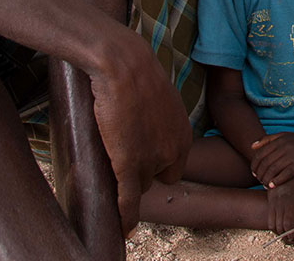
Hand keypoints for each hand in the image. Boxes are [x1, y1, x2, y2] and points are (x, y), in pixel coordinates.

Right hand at [87, 30, 192, 236]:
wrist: (124, 64)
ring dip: (125, 181)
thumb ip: (160, 118)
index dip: (155, 167)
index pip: (173, 168)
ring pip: (138, 187)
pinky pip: (129, 199)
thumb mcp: (160, 98)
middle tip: (122, 155)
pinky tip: (124, 230)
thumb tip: (150, 122)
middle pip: (156, 179)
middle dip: (141, 173)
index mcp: (184, 135)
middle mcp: (173, 151)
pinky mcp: (129, 163)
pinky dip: (126, 216)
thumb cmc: (137, 74)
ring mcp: (152, 160)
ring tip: (109, 164)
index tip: (140, 161)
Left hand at [250, 124, 293, 187]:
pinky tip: (272, 186)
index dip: (254, 165)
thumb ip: (268, 140)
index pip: (260, 154)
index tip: (254, 172)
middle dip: (259, 174)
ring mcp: (292, 155)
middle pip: (265, 163)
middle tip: (259, 180)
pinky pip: (285, 174)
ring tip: (265, 184)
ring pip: (273, 169)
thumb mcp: (285, 136)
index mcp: (279, 140)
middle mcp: (284, 147)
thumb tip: (252, 146)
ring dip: (266, 179)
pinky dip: (276, 181)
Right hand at [267, 172, 293, 249]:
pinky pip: (271, 221)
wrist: (284, 168)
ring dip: (284, 235)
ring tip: (291, 239)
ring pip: (280, 225)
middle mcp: (290, 202)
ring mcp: (279, 203)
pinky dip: (276, 229)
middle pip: (289, 225)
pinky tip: (282, 231)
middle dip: (293, 237)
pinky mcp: (272, 203)